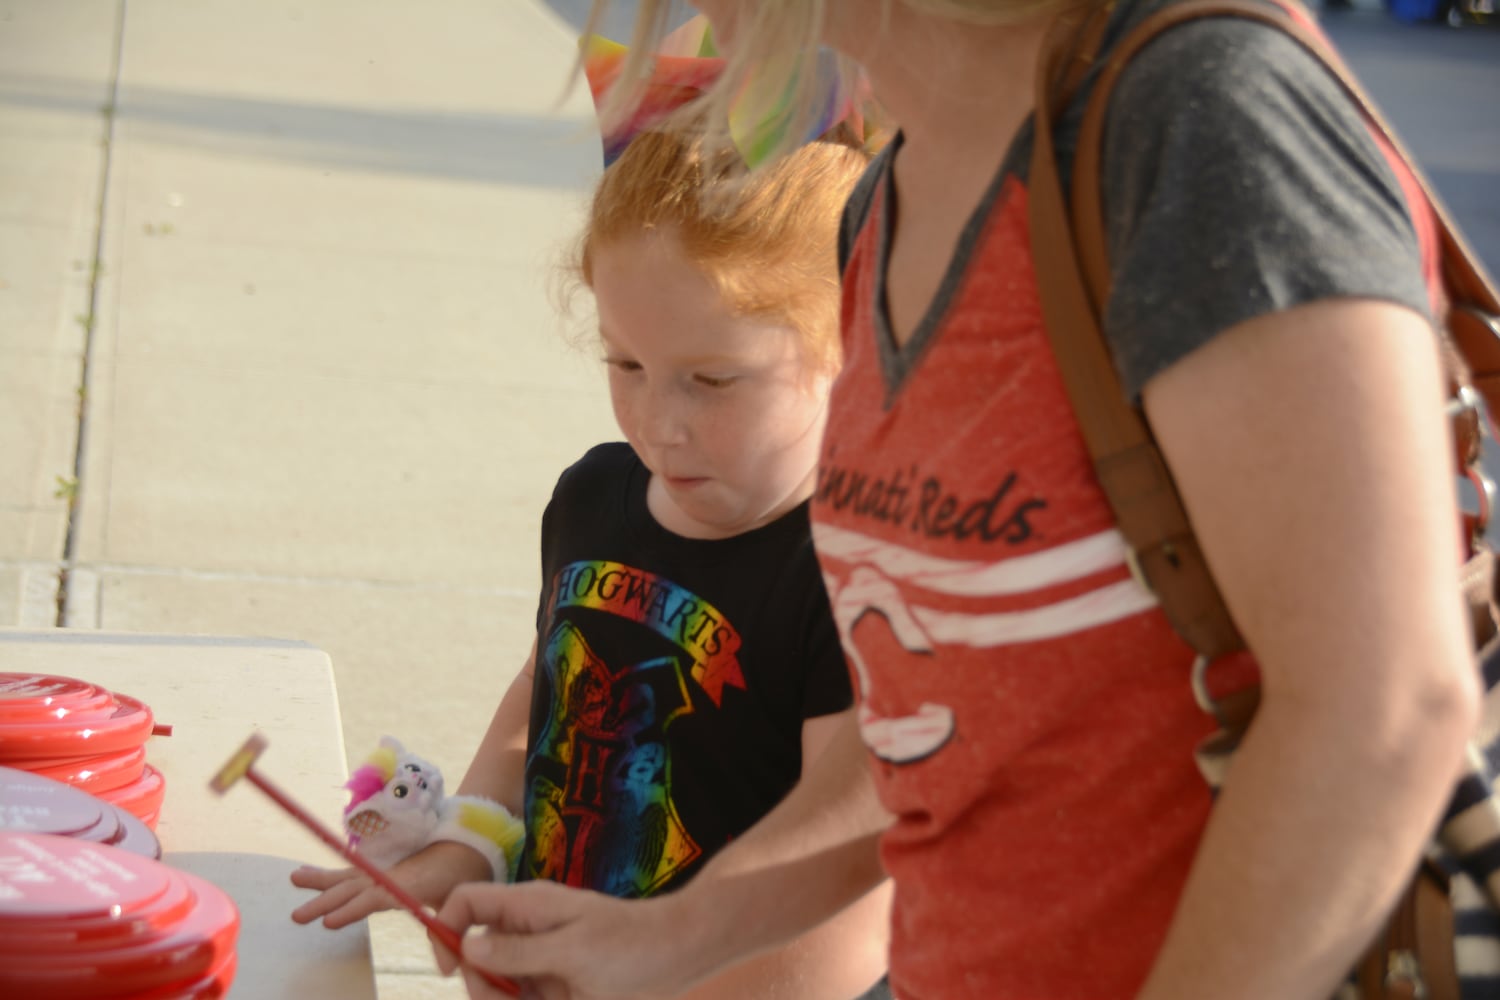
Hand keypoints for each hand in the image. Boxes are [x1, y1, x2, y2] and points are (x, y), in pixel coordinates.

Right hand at [291, 840, 492, 928]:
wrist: (470, 843)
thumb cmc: (465, 874)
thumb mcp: (459, 904)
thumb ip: (447, 935)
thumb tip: (444, 968)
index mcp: (411, 883)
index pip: (376, 898)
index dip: (352, 910)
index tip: (328, 923)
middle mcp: (392, 873)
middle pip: (355, 887)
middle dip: (325, 901)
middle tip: (297, 917)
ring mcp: (385, 869)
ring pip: (349, 876)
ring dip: (320, 881)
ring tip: (293, 878)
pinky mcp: (382, 869)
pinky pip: (352, 871)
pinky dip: (330, 874)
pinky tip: (306, 875)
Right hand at [432, 881, 709, 999]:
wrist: (679, 955)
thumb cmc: (631, 944)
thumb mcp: (572, 950)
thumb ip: (519, 951)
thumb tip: (469, 945)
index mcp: (528, 907)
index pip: (467, 902)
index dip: (446, 929)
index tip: (448, 970)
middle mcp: (527, 931)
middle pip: (474, 955)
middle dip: (482, 985)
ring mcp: (540, 960)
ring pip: (497, 986)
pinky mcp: (554, 986)